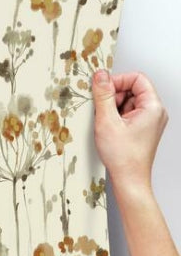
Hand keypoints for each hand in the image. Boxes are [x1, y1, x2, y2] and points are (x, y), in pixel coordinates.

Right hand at [91, 69, 168, 188]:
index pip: (137, 78)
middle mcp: (155, 112)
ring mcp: (149, 121)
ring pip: (129, 102)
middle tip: (102, 111)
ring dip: (113, 108)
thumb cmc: (123, 156)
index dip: (118, 81)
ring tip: (107, 124)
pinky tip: (110, 130)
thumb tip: (100, 76)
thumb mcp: (107, 121)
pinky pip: (128, 114)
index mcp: (153, 107)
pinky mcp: (142, 129)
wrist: (129, 179)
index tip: (103, 89)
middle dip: (114, 96)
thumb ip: (103, 96)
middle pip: (133, 90)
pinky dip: (116, 118)